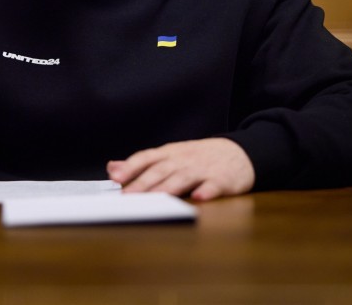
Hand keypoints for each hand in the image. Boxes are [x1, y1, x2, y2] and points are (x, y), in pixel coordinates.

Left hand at [106, 138, 254, 200]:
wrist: (238, 153)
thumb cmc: (198, 157)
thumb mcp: (170, 155)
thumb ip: (142, 164)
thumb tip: (113, 168)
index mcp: (169, 154)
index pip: (146, 158)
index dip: (131, 167)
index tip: (117, 178)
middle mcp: (183, 160)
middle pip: (161, 171)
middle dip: (144, 183)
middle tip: (128, 196)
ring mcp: (203, 169)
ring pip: (183, 178)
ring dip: (168, 188)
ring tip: (155, 199)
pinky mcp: (222, 180)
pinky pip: (213, 186)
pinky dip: (206, 191)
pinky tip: (198, 198)